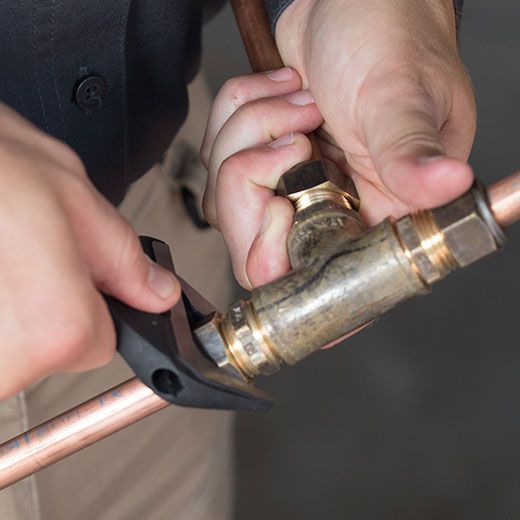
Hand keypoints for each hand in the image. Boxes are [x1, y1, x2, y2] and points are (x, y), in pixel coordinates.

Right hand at [0, 103, 179, 397]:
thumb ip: (122, 253)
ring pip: (5, 346)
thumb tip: (157, 292)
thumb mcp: (66, 187)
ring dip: (2, 303)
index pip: (98, 344)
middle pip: (45, 350)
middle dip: (39, 303)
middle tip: (14, 252)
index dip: (86, 303)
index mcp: (55, 325)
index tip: (66, 273)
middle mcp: (4, 362)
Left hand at [201, 0, 475, 288]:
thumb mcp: (399, 94)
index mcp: (378, 213)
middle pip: (251, 247)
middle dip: (252, 181)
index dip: (282, 257)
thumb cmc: (392, 39)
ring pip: (225, 200)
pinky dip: (234, 116)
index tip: (282, 203)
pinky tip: (278, 90)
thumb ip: (410, 150)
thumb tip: (449, 186)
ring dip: (246, 135)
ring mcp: (290, 188)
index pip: (318, 276)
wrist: (355, 2)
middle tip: (295, 134)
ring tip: (296, 99)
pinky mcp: (262, 162)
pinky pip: (216, 159)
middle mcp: (332, 210)